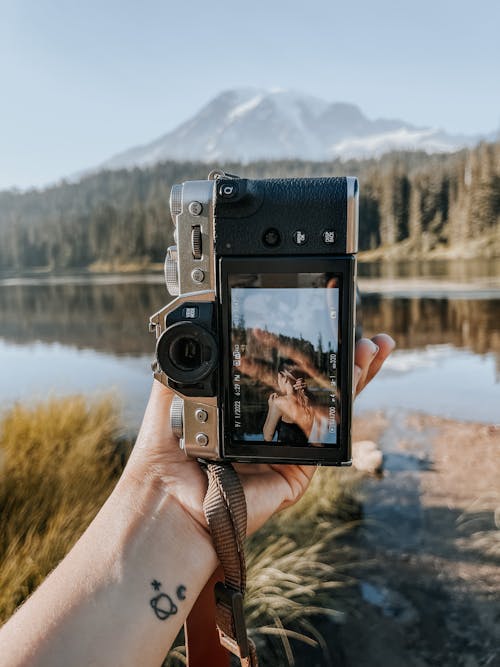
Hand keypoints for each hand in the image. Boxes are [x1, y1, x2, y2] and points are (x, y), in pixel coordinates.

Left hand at [125, 334, 394, 538]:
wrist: (170, 507)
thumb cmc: (164, 464)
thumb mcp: (168, 408)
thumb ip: (175, 379)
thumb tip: (175, 344)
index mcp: (247, 417)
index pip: (285, 381)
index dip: (306, 357)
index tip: (321, 328)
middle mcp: (272, 432)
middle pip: (316, 392)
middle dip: (341, 363)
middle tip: (360, 335)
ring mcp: (288, 451)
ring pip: (329, 409)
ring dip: (355, 377)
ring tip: (372, 347)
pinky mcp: (297, 470)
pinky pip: (326, 434)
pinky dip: (345, 405)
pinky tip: (357, 375)